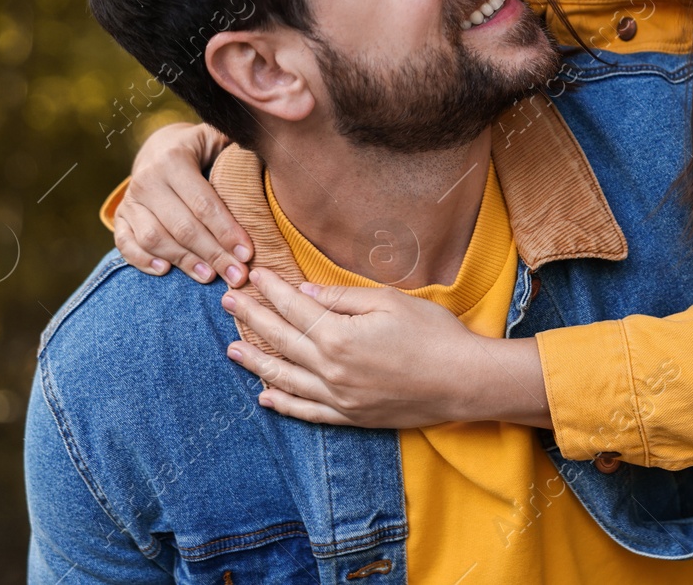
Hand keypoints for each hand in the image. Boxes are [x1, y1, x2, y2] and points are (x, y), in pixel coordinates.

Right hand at [113, 121, 250, 285]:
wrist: (158, 147)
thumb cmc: (199, 148)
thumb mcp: (216, 139)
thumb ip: (236, 148)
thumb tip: (270, 152)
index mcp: (174, 159)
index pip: (203, 203)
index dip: (226, 231)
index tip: (247, 254)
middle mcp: (147, 179)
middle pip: (182, 226)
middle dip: (213, 254)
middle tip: (236, 275)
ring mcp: (130, 199)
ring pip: (154, 238)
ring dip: (183, 261)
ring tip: (210, 276)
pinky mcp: (120, 216)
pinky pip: (125, 243)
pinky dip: (142, 260)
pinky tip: (166, 271)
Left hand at [220, 268, 551, 429]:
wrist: (464, 381)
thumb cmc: (434, 334)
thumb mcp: (389, 301)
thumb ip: (343, 298)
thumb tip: (306, 293)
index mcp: (339, 337)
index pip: (294, 309)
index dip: (271, 291)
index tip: (253, 276)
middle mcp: (331, 370)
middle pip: (282, 341)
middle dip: (253, 319)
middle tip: (228, 302)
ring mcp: (339, 398)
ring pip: (285, 379)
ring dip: (256, 362)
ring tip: (232, 350)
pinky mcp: (350, 416)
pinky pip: (307, 412)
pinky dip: (283, 404)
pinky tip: (265, 396)